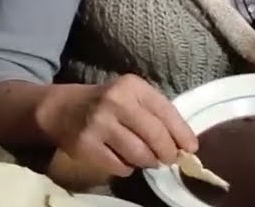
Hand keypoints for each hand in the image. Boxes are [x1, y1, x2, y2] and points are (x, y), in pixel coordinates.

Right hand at [35, 75, 198, 177]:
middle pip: (155, 135)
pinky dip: (127, 168)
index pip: (166, 111)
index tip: (191, 148)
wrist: (62, 109)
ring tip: (148, 159)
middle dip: (168, 152)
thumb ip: (155, 114)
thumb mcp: (130, 96)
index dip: (182, 133)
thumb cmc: (106, 102)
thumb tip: (183, 144)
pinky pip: (119, 166)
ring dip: (148, 161)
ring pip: (139, 154)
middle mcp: (116, 102)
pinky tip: (125, 161)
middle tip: (170, 159)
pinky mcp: (86, 145)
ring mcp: (99, 124)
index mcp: (132, 86)